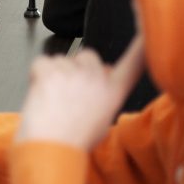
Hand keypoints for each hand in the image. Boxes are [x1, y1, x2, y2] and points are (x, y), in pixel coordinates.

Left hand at [15, 35, 145, 150]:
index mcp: (113, 92)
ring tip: (51, 99)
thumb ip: (104, 94)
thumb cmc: (74, 140)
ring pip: (60, 59)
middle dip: (76, 67)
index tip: (146, 35)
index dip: (140, 47)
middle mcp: (97, 77)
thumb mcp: (101, 121)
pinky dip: (36, 74)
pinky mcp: (50, 70)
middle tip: (67, 90)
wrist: (52, 148)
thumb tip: (105, 73)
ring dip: (53, 73)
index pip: (134, 63)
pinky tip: (39, 93)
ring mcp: (74, 72)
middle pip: (87, 55)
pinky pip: (41, 62)